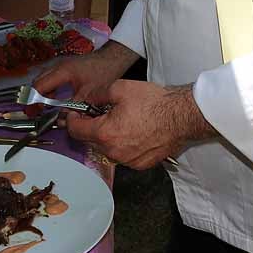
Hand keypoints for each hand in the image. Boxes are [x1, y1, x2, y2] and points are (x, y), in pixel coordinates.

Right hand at [33, 44, 131, 103]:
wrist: (114, 58)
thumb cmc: (103, 72)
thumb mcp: (88, 94)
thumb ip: (73, 108)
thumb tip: (61, 120)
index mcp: (62, 71)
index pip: (39, 86)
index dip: (33, 100)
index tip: (33, 112)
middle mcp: (58, 66)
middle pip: (38, 82)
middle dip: (35, 97)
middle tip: (35, 111)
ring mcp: (61, 65)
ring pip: (43, 80)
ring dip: (42, 93)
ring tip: (44, 107)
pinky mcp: (66, 67)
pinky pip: (51, 78)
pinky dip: (49, 89)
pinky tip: (55, 98)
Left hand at [66, 81, 203, 169]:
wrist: (181, 116)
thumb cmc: (154, 102)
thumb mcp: (119, 88)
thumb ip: (97, 95)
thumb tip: (86, 99)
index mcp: (104, 134)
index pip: (75, 130)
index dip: (71, 119)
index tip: (74, 112)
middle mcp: (113, 152)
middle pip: (89, 141)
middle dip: (89, 126)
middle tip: (97, 112)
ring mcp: (127, 161)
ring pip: (106, 149)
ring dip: (106, 136)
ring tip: (119, 120)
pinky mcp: (140, 164)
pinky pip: (123, 155)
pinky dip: (122, 144)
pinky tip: (132, 131)